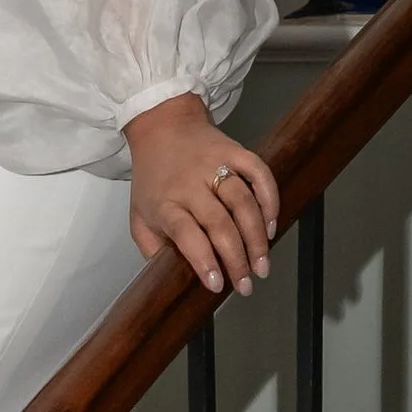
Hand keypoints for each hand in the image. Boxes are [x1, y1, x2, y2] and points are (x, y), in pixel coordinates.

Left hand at [127, 94, 277, 297]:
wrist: (162, 126)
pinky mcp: (234, 151)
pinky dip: (270, 198)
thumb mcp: (138, 216)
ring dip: (257, 236)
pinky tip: (272, 225)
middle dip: (237, 258)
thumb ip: (151, 248)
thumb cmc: (152, 178)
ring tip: (262, 264)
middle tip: (247, 284)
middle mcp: (190, 184)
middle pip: (220, 223)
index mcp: (165, 202)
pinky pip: (259, 173)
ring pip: (243, 202)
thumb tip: (170, 279)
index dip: (203, 260)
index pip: (186, 233)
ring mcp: (214, 165)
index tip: (217, 285)